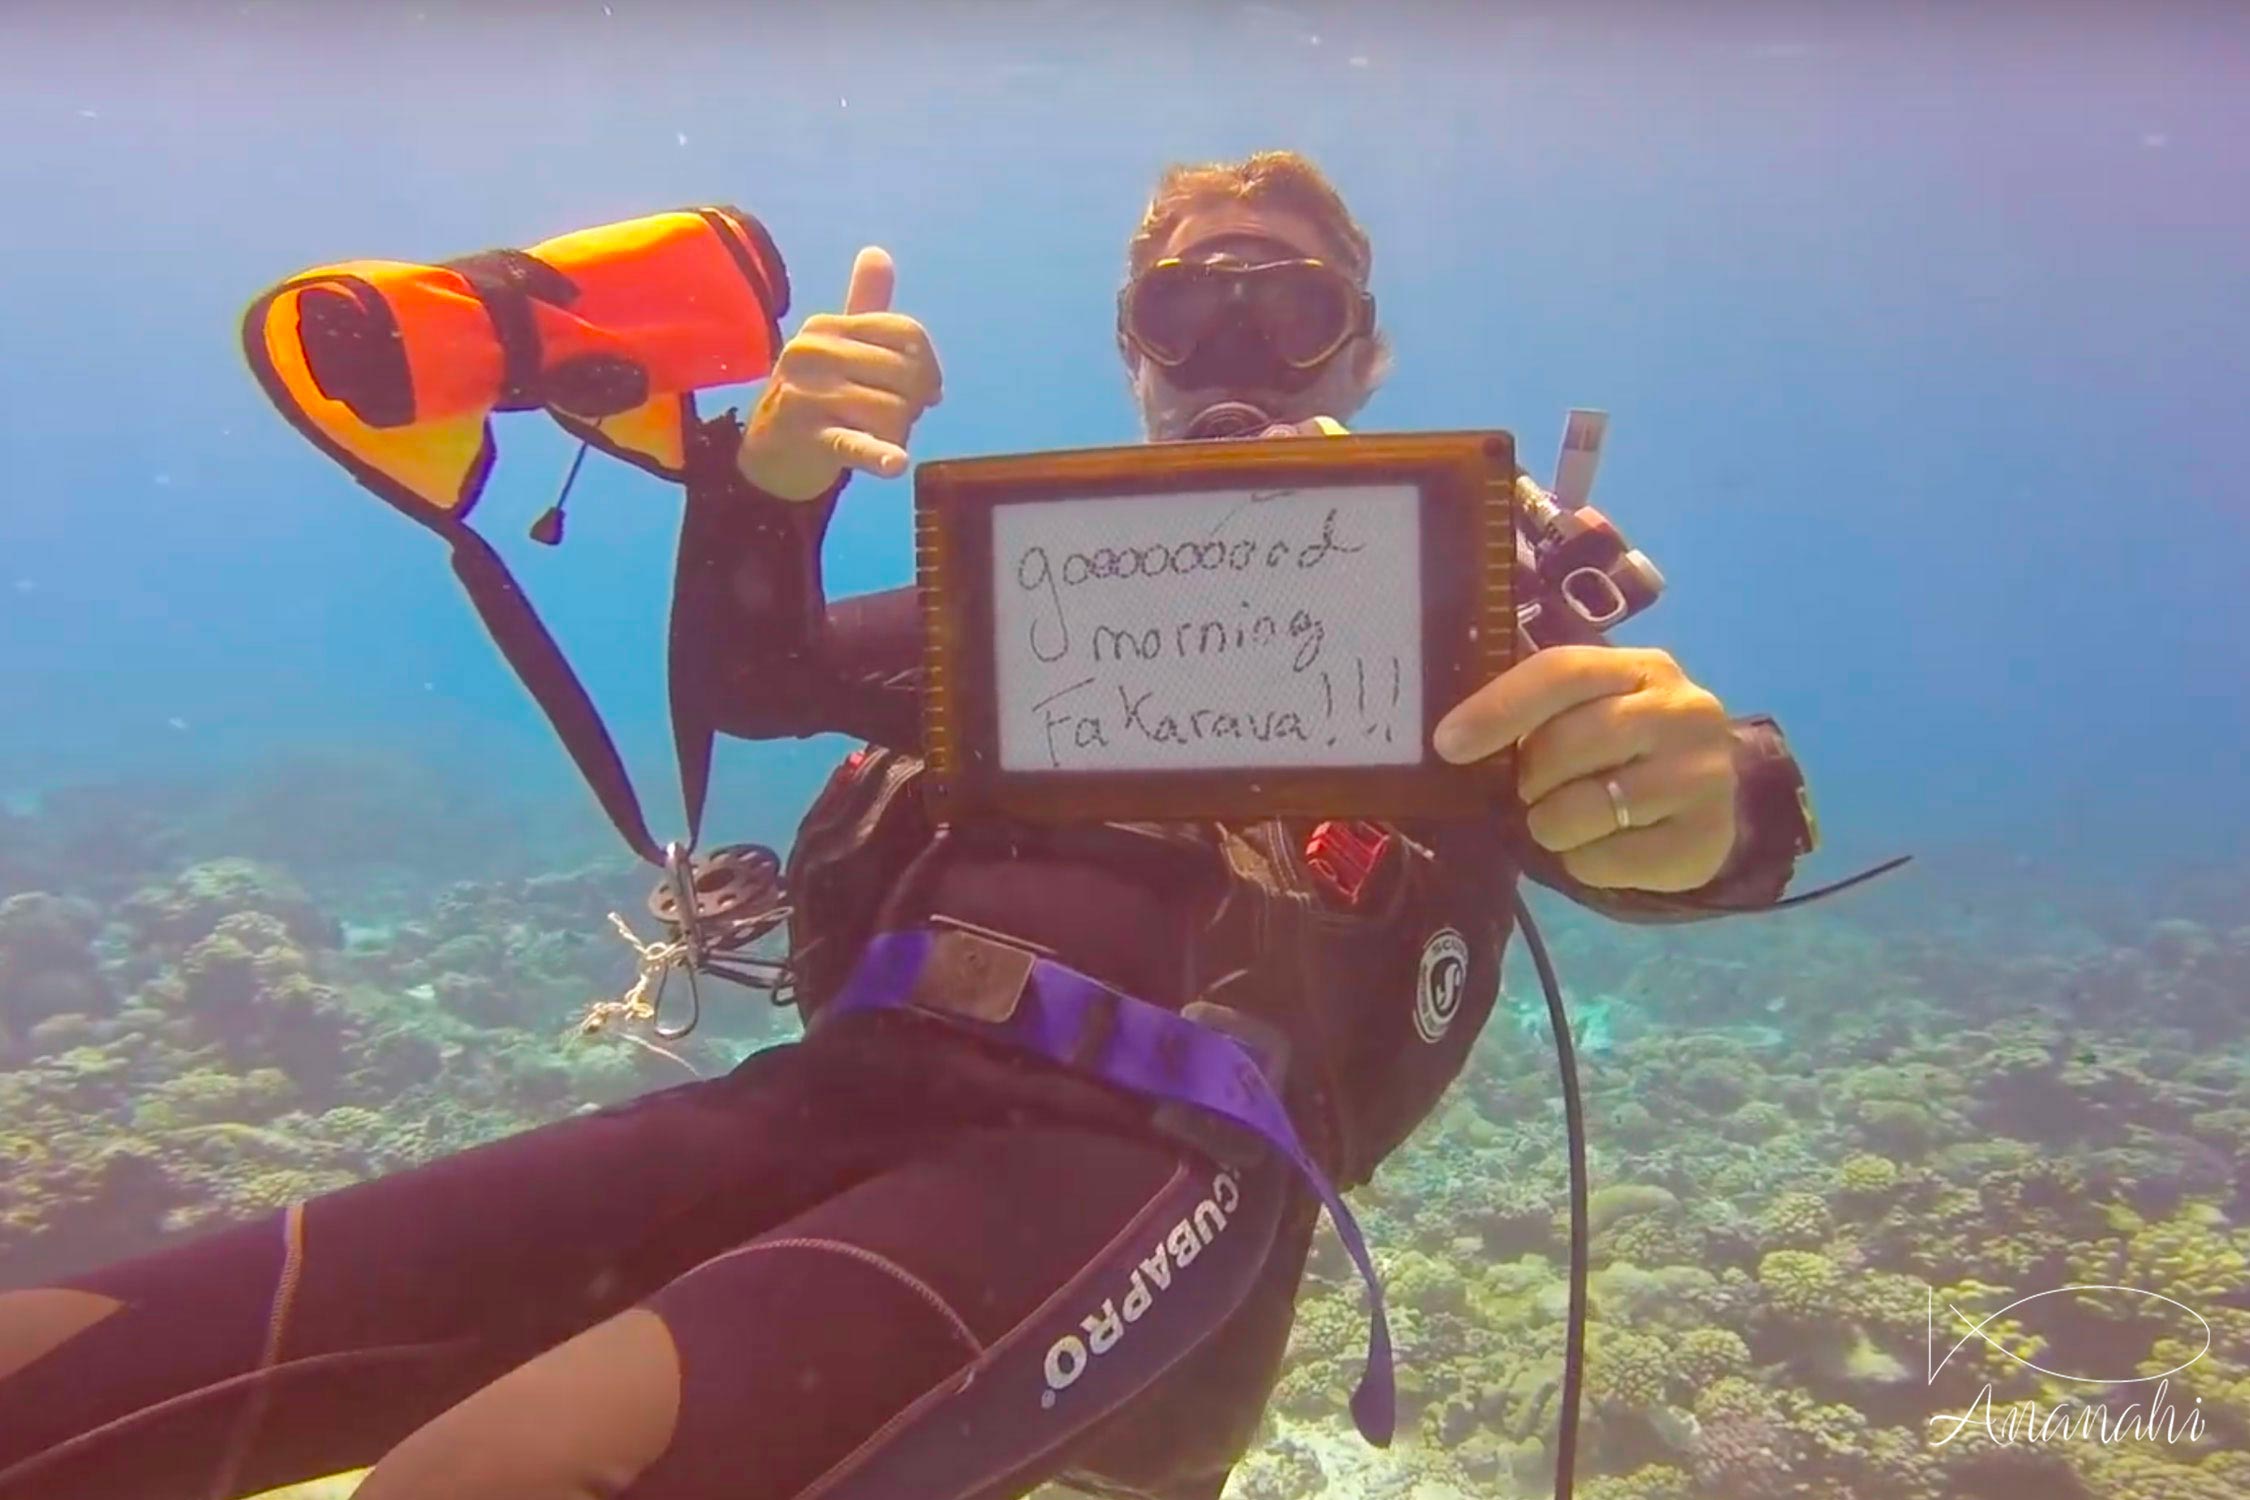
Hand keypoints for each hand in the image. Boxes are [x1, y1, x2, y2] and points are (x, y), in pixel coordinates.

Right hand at [736, 246, 944, 500]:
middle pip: (906, 375)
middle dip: (912, 404)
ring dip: (896, 435)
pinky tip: (893, 464)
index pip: (907, 334)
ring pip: (894, 413)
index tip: (926, 393)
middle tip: (891, 419)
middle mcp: (813, 352)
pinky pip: (855, 443)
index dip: (929, 366)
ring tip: (873, 439)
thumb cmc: (814, 395)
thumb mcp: (836, 346)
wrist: (769, 452)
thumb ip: (862, 304)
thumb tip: (877, 252)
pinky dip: (878, 456)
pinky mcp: (810, 437)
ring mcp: (808, 395)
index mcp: (826, 326)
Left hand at [1432, 646, 1739, 890]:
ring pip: (1587, 807)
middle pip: (1568, 742)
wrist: (1703, 806)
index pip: (1562, 672)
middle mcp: (1683, 711)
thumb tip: (1452, 735)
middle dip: (1529, 778)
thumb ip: (1534, 709)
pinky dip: (1583, 863)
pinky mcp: (1706, 837)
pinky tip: (1597, 848)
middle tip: (1528, 791)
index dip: (1500, 707)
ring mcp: (1703, 774)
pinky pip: (1610, 860)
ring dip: (1551, 825)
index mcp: (1641, 668)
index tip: (1449, 743)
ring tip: (1560, 822)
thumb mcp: (1587, 712)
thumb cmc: (1621, 753)